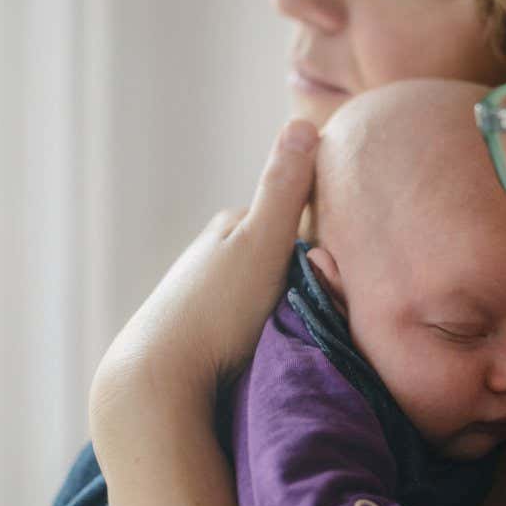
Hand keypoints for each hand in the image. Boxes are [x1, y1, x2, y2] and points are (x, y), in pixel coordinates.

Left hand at [89, 120, 317, 453]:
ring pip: (269, 291)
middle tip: (330, 308)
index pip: (296, 218)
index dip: (326, 239)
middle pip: (283, 256)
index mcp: (230, 225)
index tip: (346, 268)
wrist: (159, 382)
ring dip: (290, 307)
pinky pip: (254, 323)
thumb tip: (305, 123)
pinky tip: (276, 351)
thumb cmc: (215, 312)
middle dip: (307, 275)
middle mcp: (215, 253)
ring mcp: (206, 294)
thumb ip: (284, 190)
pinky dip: (269, 331)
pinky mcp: (204, 334)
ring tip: (306, 334)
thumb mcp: (261, 244)